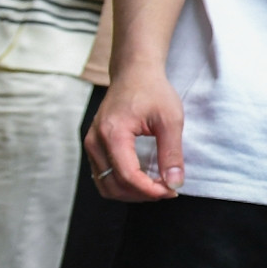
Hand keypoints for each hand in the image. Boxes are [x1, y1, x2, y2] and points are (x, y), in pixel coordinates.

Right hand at [86, 68, 185, 200]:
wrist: (134, 73)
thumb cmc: (153, 91)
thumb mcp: (170, 120)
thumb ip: (172, 153)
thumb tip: (175, 183)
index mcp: (113, 133)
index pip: (127, 175)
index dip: (150, 190)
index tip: (172, 191)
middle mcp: (95, 141)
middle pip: (114, 185)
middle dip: (142, 194)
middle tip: (169, 189)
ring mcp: (91, 144)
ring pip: (106, 185)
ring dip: (132, 193)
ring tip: (158, 187)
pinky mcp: (94, 146)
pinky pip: (103, 176)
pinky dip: (123, 184)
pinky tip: (145, 180)